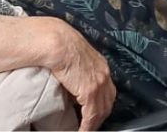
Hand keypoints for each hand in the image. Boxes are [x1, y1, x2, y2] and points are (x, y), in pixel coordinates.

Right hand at [35, 16, 114, 130]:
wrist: (58, 43)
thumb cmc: (61, 48)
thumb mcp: (75, 62)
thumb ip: (78, 76)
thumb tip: (72, 92)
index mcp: (101, 66)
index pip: (107, 91)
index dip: (102, 105)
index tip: (95, 114)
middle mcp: (104, 75)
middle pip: (108, 102)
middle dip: (100, 116)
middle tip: (91, 125)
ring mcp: (99, 82)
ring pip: (102, 111)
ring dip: (94, 123)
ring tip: (85, 130)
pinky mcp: (90, 91)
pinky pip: (92, 115)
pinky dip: (88, 126)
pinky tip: (83, 131)